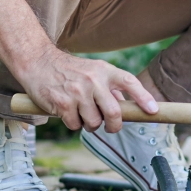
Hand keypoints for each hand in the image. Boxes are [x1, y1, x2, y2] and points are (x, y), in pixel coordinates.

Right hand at [20, 47, 157, 131]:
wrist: (38, 62)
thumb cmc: (70, 70)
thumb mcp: (94, 71)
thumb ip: (111, 87)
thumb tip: (129, 107)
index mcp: (104, 70)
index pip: (129, 82)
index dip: (143, 97)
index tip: (153, 110)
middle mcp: (93, 80)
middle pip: (114, 112)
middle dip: (114, 125)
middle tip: (111, 127)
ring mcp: (77, 92)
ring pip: (94, 123)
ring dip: (90, 125)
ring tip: (82, 114)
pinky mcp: (62, 103)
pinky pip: (75, 125)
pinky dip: (73, 124)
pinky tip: (67, 112)